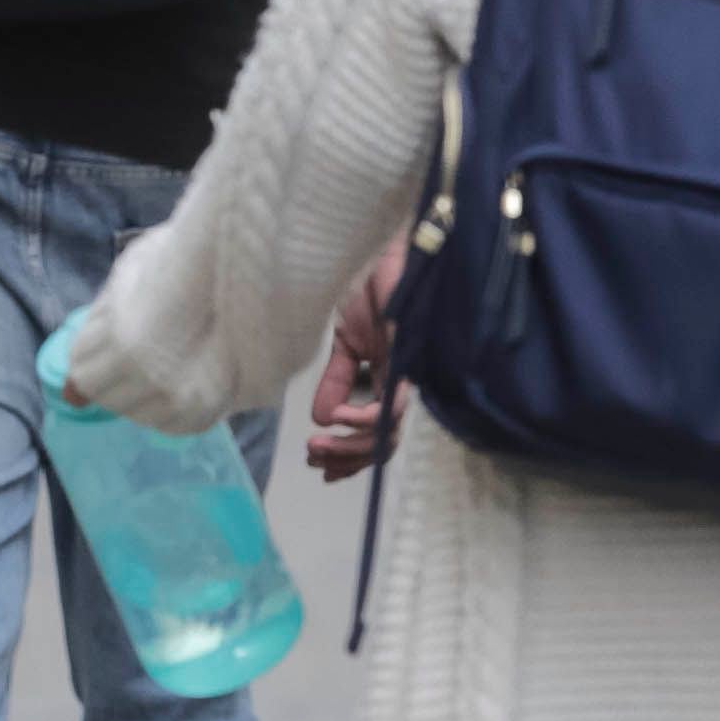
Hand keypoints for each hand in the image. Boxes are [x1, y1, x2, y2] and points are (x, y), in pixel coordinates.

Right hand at [305, 243, 409, 481]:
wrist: (374, 250)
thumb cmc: (366, 287)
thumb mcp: (343, 342)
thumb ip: (336, 380)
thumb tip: (322, 419)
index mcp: (386, 380)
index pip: (376, 433)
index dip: (351, 458)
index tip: (321, 470)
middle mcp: (399, 383)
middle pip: (383, 442)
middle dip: (347, 459)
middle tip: (314, 459)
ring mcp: (404, 373)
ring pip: (387, 433)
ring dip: (350, 446)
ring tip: (318, 445)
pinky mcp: (405, 358)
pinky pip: (391, 406)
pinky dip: (363, 420)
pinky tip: (337, 418)